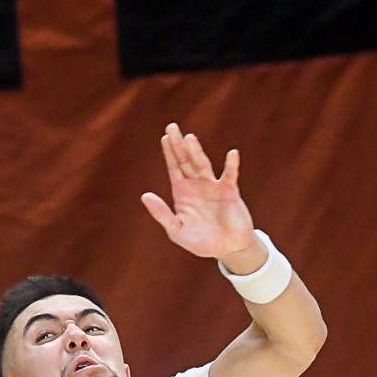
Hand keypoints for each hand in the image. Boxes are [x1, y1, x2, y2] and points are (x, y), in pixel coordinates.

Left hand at [141, 122, 258, 264]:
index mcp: (182, 193)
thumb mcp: (176, 230)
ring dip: (196, 152)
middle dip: (178, 145)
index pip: (174, 169)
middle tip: (172, 127)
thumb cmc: (201, 242)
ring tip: (189, 138)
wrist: (227, 249)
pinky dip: (231, 165)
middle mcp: (197, 185)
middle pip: (186, 161)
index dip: (169, 154)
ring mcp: (213, 186)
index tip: (164, 138)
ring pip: (202, 165)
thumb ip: (161, 213)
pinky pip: (230, 175)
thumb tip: (145, 196)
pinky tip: (231, 154)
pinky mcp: (230, 191)